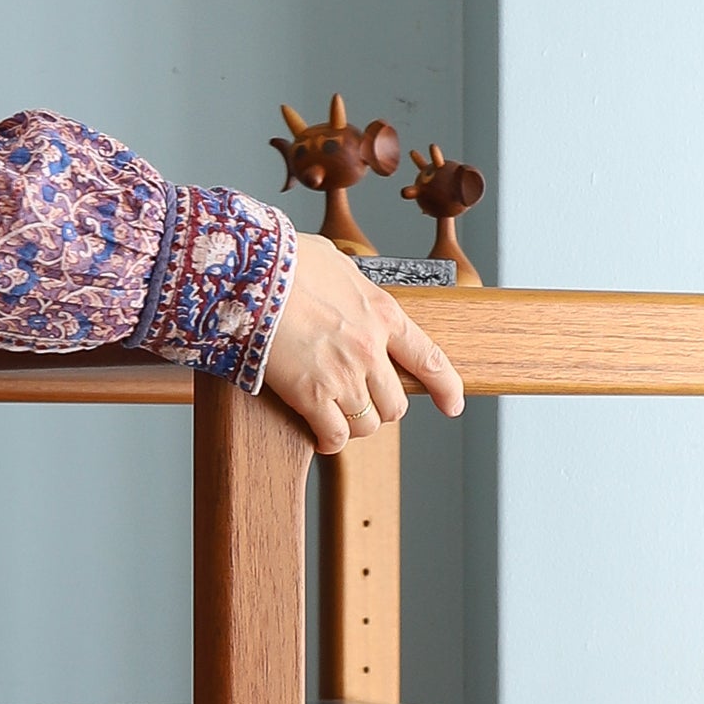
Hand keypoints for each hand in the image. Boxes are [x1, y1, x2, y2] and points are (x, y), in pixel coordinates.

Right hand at [259, 232, 463, 454]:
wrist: (252, 277)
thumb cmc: (285, 262)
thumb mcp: (335, 264)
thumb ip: (351, 285)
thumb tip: (342, 283)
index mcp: (383, 314)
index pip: (430, 359)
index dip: (446, 387)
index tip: (452, 404)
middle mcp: (370, 349)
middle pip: (395, 404)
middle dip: (381, 408)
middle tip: (361, 402)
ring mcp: (343, 375)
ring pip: (367, 424)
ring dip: (354, 425)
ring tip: (336, 417)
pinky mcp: (312, 395)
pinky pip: (335, 435)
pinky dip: (330, 440)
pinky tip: (321, 435)